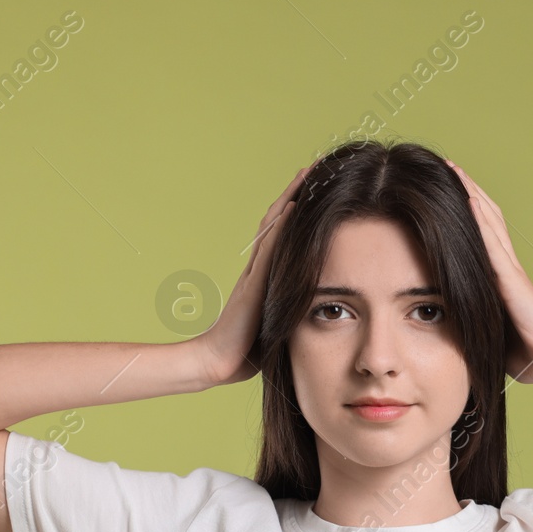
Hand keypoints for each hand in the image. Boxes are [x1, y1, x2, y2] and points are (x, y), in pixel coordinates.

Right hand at [191, 163, 311, 387]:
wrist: (218, 363)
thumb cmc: (245, 352)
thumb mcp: (277, 326)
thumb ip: (289, 314)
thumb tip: (314, 316)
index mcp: (263, 277)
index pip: (282, 236)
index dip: (295, 212)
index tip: (314, 191)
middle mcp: (258, 268)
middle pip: (277, 221)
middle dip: (294, 194)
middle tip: (312, 169)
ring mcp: (254, 273)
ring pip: (273, 226)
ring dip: (289, 198)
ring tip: (306, 174)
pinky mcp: (253, 283)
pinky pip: (270, 247)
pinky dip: (282, 225)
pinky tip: (295, 205)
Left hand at [446, 160, 532, 387]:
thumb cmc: (523, 351)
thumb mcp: (488, 326)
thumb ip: (473, 314)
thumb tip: (444, 316)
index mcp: (500, 277)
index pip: (481, 234)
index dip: (466, 209)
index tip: (445, 189)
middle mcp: (506, 266)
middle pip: (485, 217)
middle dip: (466, 190)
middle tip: (446, 166)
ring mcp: (510, 270)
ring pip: (488, 221)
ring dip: (471, 194)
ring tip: (453, 170)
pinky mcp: (511, 279)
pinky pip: (492, 244)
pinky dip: (480, 220)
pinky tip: (469, 199)